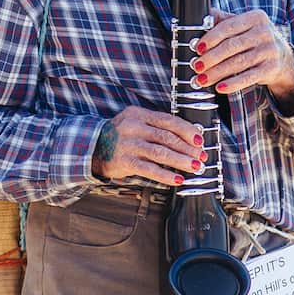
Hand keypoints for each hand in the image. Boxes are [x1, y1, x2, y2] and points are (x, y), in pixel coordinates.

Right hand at [91, 106, 206, 185]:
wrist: (92, 148)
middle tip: (201, 157)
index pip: (168, 120)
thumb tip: (190, 138)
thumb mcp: (136, 124)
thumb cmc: (120, 137)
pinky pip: (150, 169)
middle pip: (167, 137)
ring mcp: (128, 144)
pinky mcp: (124, 161)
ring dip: (181, 161)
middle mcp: (132, 127)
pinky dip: (166, 175)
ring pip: (161, 152)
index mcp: (138, 114)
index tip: (200, 140)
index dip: (187, 130)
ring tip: (195, 167)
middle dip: (188, 148)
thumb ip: (157, 127)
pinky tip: (177, 179)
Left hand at [192, 8, 293, 108]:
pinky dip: (233, 83)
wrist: (283, 57)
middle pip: (231, 46)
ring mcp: (270, 51)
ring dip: (217, 72)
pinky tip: (220, 87)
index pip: (228, 27)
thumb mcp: (242, 25)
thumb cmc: (254, 39)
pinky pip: (249, 77)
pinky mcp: (272, 68)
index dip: (210, 38)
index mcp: (255, 17)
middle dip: (211, 58)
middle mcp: (264, 32)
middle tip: (196, 66)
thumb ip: (222, 20)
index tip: (197, 48)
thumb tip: (200, 18)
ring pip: (238, 63)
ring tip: (202, 79)